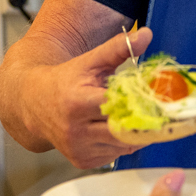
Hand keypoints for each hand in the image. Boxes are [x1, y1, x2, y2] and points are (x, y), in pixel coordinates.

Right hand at [22, 27, 148, 168]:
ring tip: (139, 118)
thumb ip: (119, 48)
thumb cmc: (65, 80)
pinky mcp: (81, 161)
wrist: (33, 103)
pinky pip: (114, 156)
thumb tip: (146, 34)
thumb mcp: (90, 61)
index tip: (161, 101)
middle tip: (162, 114)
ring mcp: (78, 148)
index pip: (118, 108)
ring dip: (135, 135)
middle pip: (124, 132)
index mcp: (78, 102)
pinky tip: (118, 129)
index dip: (142, 105)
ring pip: (122, 147)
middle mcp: (75, 129)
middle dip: (145, 123)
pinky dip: (122, 144)